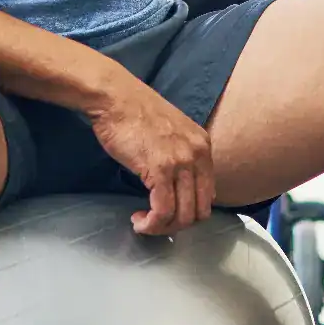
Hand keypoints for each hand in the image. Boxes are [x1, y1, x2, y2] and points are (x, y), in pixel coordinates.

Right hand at [87, 69, 215, 234]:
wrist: (114, 96)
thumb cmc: (134, 112)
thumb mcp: (170, 132)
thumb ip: (181, 156)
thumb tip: (181, 189)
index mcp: (202, 145)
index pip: (208, 194)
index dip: (188, 211)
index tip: (168, 212)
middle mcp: (198, 154)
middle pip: (200, 210)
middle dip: (177, 224)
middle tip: (156, 222)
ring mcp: (181, 161)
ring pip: (183, 215)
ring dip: (162, 228)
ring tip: (144, 223)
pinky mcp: (160, 169)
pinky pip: (163, 211)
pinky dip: (151, 224)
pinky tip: (138, 220)